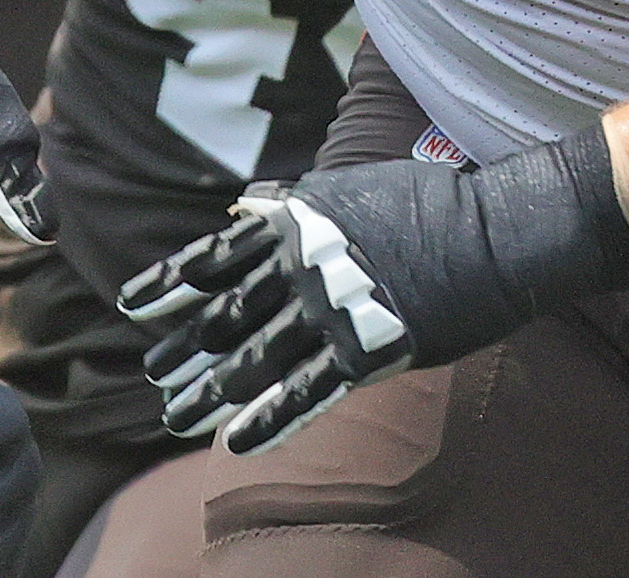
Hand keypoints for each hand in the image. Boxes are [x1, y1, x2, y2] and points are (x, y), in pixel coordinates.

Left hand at [120, 181, 412, 454]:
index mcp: (297, 222)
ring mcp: (334, 310)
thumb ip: (294, 203)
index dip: (171, 282)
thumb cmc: (426, 204)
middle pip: (227, 316)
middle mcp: (304, 266)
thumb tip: (247, 207)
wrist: (495, 232)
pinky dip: (269, 420)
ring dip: (212, 391)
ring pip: (256, 359)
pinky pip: (307, 393)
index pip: (216, 257)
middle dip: (185, 349)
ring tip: (176, 416)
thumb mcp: (349, 187)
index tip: (133, 306)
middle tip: (154, 375)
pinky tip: (235, 440)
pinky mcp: (369, 351)